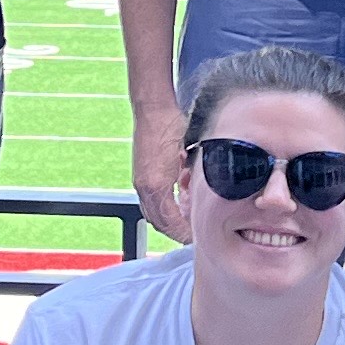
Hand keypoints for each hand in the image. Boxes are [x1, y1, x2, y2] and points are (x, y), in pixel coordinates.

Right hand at [132, 105, 193, 243]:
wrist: (152, 108)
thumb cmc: (171, 125)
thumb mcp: (190, 154)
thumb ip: (194, 180)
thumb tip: (205, 197)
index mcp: (156, 186)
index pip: (170, 222)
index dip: (184, 232)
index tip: (198, 236)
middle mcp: (144, 186)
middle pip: (158, 222)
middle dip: (176, 230)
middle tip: (194, 234)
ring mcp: (140, 181)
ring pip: (153, 212)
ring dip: (169, 219)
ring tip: (187, 220)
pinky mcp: (140, 174)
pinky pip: (150, 199)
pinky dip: (164, 205)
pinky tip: (179, 197)